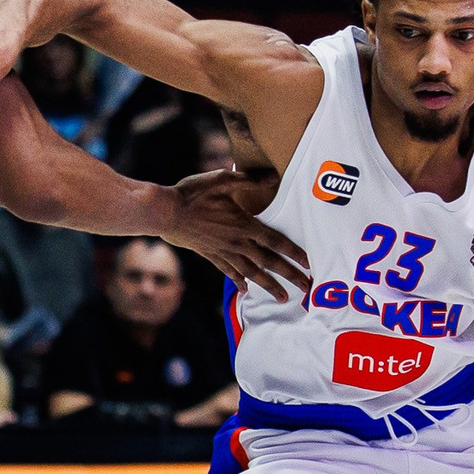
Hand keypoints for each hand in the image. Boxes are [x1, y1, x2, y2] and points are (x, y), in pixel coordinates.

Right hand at [161, 169, 309, 301]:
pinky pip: (229, 272)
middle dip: (290, 276)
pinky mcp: (210, 255)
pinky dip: (240, 281)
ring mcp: (223, 251)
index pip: (275, 241)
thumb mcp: (222, 179)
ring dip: (269, 286)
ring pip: (252, 273)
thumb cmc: (193, 193)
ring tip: (283, 297)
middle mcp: (237, 242)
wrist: (165, 212)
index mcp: (243, 224)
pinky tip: (246, 290)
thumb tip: (273, 175)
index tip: (309, 264)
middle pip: (269, 262)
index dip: (294, 253)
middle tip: (306, 288)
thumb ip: (249, 179)